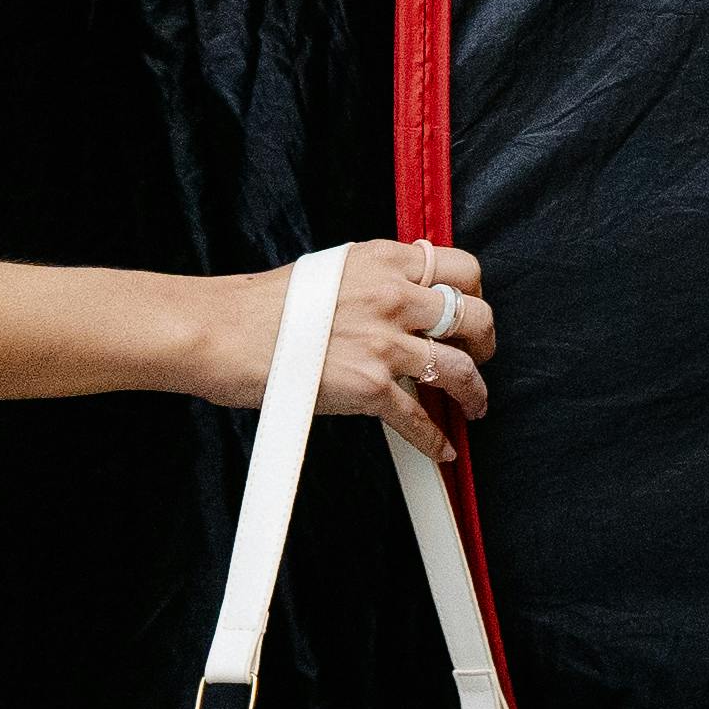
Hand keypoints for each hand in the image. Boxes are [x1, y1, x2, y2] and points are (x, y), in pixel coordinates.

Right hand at [210, 241, 499, 450]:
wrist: (222, 332)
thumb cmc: (263, 306)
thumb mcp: (332, 269)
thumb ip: (375, 279)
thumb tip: (402, 294)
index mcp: (385, 261)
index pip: (461, 268)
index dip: (476, 293)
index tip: (473, 309)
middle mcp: (393, 297)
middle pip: (474, 317)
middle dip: (485, 343)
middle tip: (480, 356)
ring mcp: (385, 343)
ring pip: (460, 369)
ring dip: (475, 393)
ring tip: (474, 404)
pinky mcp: (370, 386)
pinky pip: (419, 418)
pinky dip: (435, 439)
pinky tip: (440, 448)